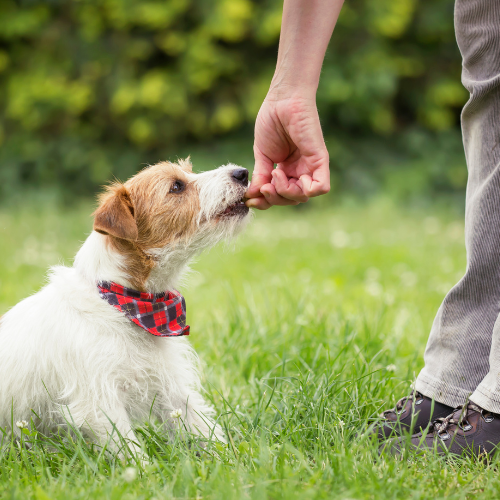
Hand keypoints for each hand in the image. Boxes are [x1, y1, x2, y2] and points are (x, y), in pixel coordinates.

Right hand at [246, 94, 329, 209]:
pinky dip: (306, 190)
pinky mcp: (320, 160)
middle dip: (274, 198)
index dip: (265, 202)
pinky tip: (290, 176)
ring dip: (285, 192)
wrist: (281, 100)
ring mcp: (310, 166)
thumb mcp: (261, 155)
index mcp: (287, 171)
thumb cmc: (271, 121)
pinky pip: (321, 187)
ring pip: (303, 197)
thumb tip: (252, 196)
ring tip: (275, 173)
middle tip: (264, 186)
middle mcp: (300, 171)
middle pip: (291, 200)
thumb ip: (260, 176)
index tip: (250, 199)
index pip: (279, 196)